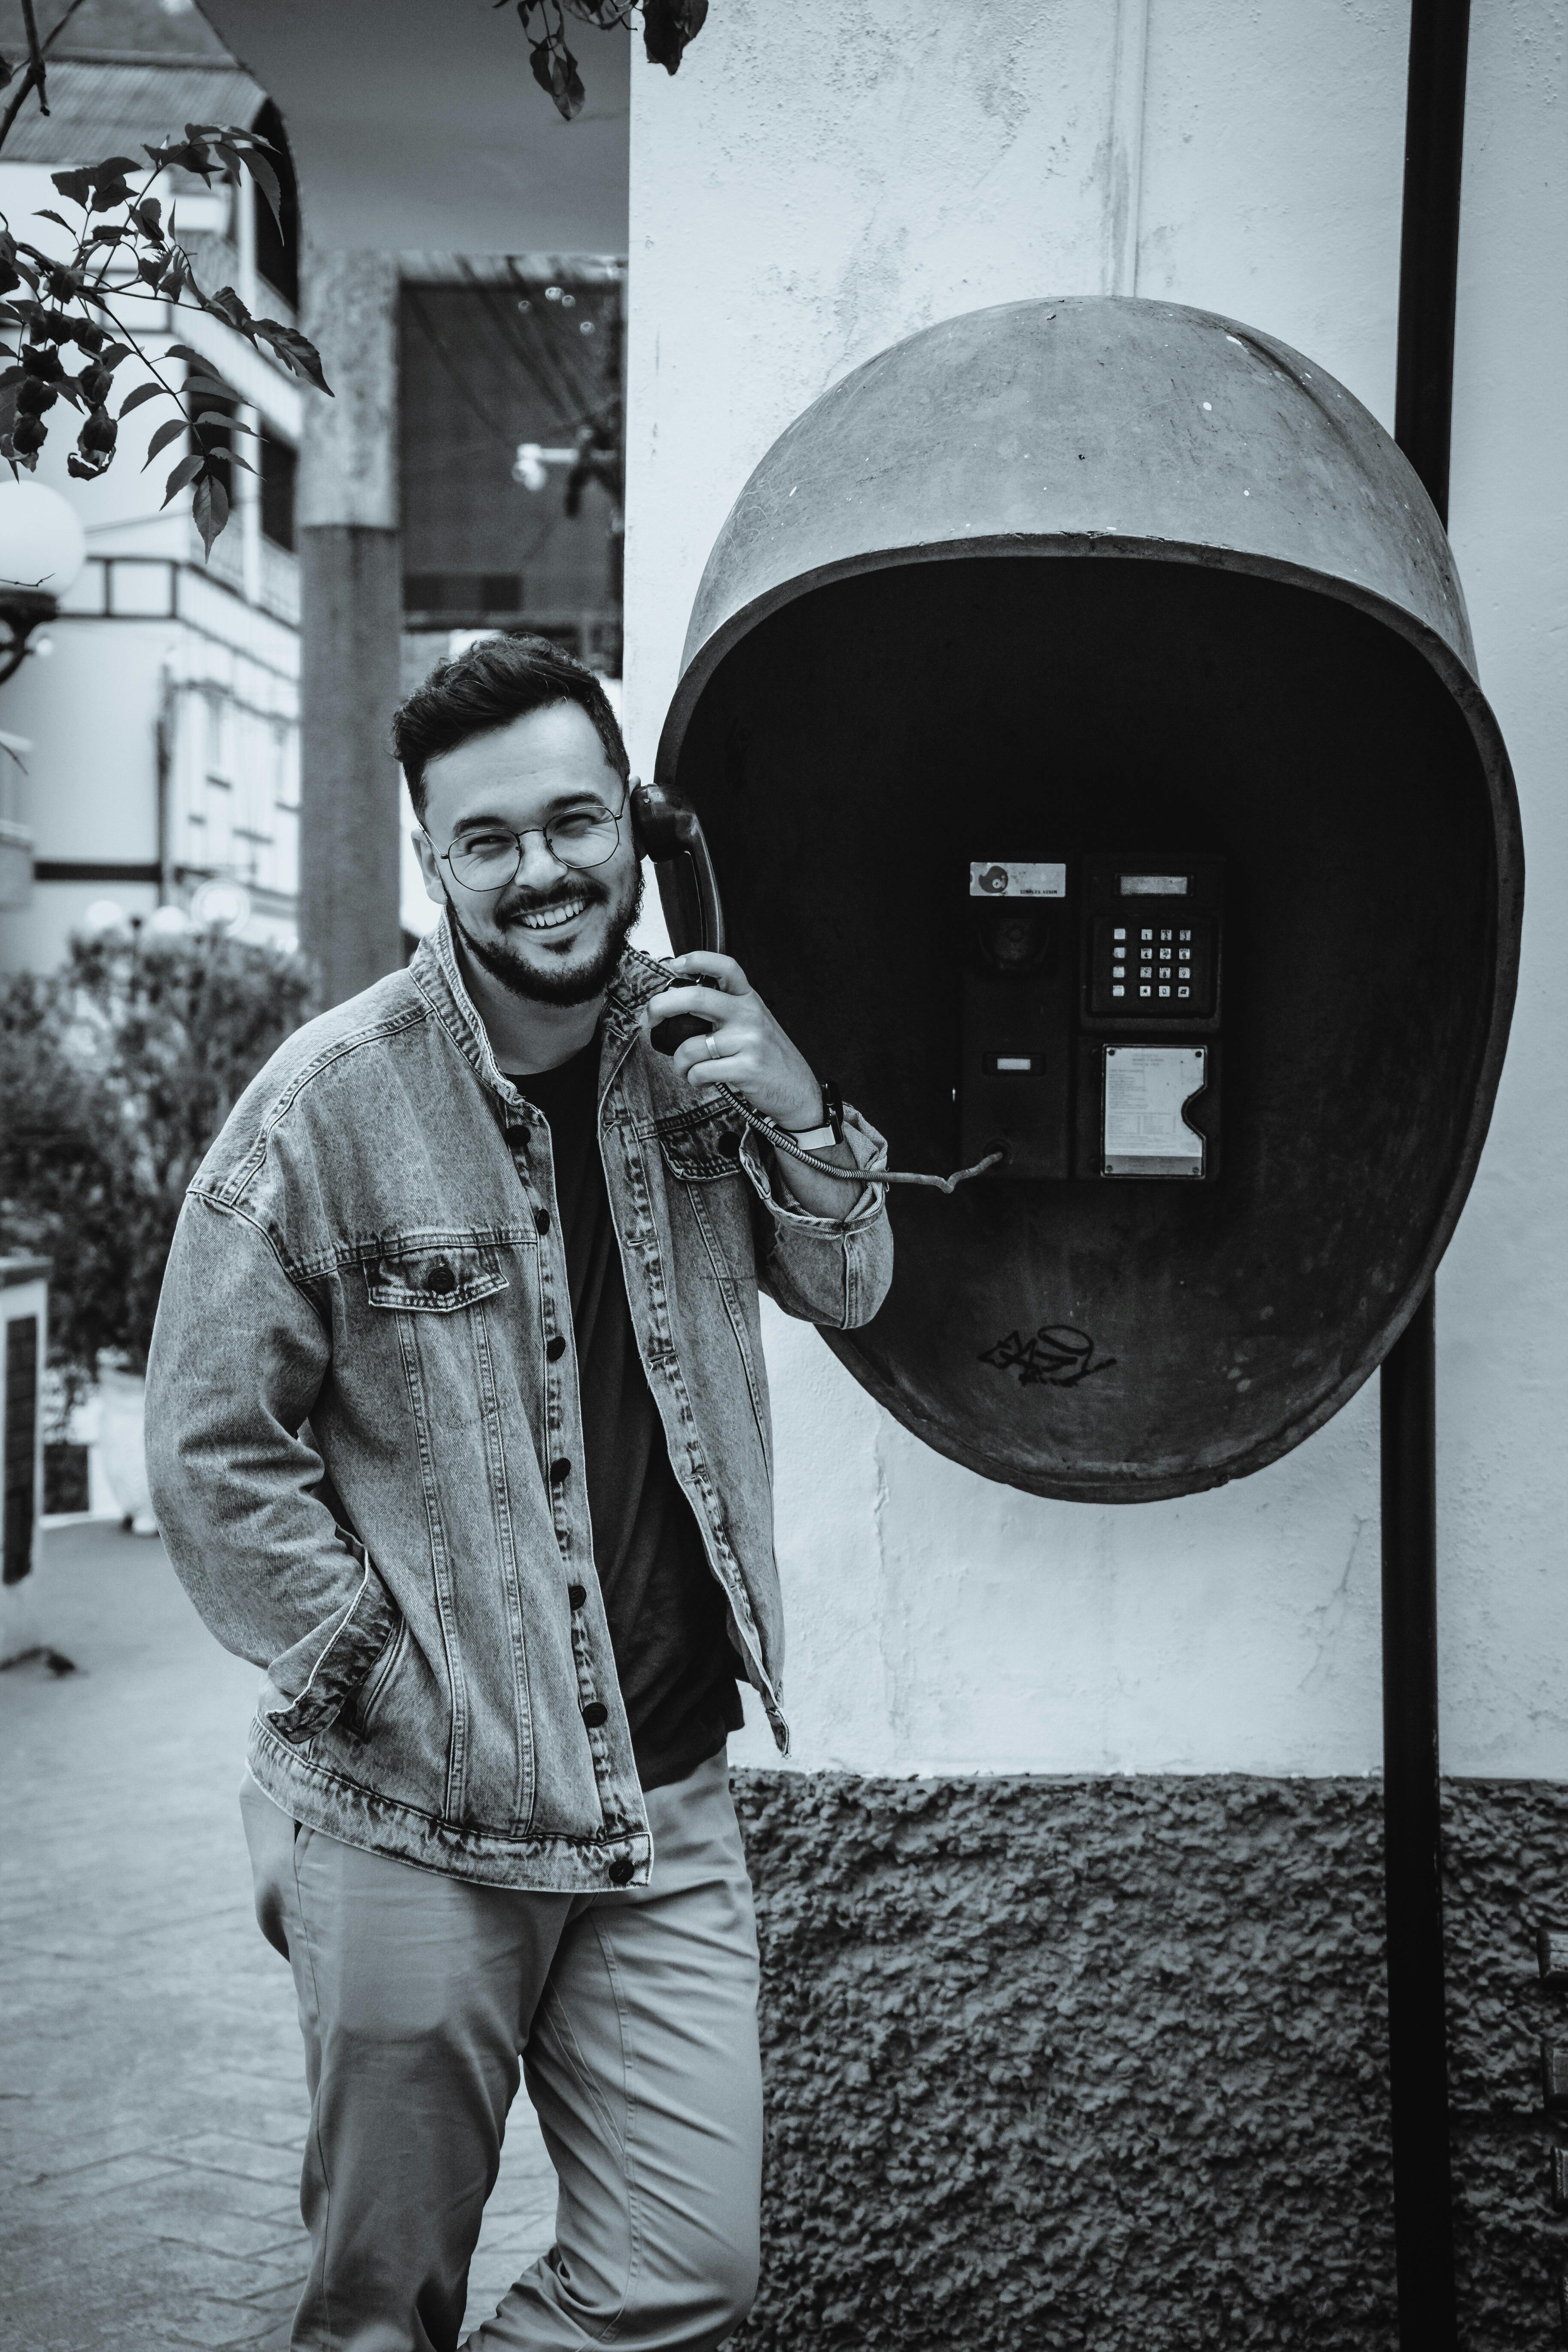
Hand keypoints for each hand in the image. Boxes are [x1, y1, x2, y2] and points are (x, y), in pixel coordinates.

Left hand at [643, 952, 824, 1129]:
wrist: (797, 1090)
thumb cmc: (769, 1057)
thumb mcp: (753, 1024)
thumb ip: (725, 1011)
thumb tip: (678, 1006)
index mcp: (749, 999)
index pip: (725, 967)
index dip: (697, 960)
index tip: (674, 964)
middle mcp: (749, 1015)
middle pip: (697, 998)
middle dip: (662, 1005)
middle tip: (648, 1017)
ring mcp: (749, 1041)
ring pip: (691, 1046)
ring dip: (679, 1063)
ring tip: (687, 1069)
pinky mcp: (747, 1068)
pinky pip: (701, 1071)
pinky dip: (694, 1079)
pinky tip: (703, 1080)